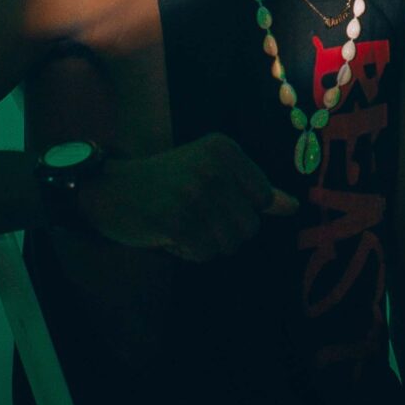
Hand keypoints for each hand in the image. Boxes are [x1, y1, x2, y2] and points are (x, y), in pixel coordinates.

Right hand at [83, 132, 296, 259]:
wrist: (111, 190)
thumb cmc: (168, 182)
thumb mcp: (212, 173)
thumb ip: (253, 189)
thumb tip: (293, 206)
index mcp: (224, 150)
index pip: (263, 198)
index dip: (240, 210)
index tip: (210, 198)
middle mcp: (213, 167)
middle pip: (249, 227)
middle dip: (224, 232)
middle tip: (194, 215)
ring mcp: (194, 194)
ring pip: (229, 244)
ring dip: (206, 244)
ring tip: (182, 223)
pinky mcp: (177, 221)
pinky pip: (205, 254)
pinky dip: (190, 252)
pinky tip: (170, 234)